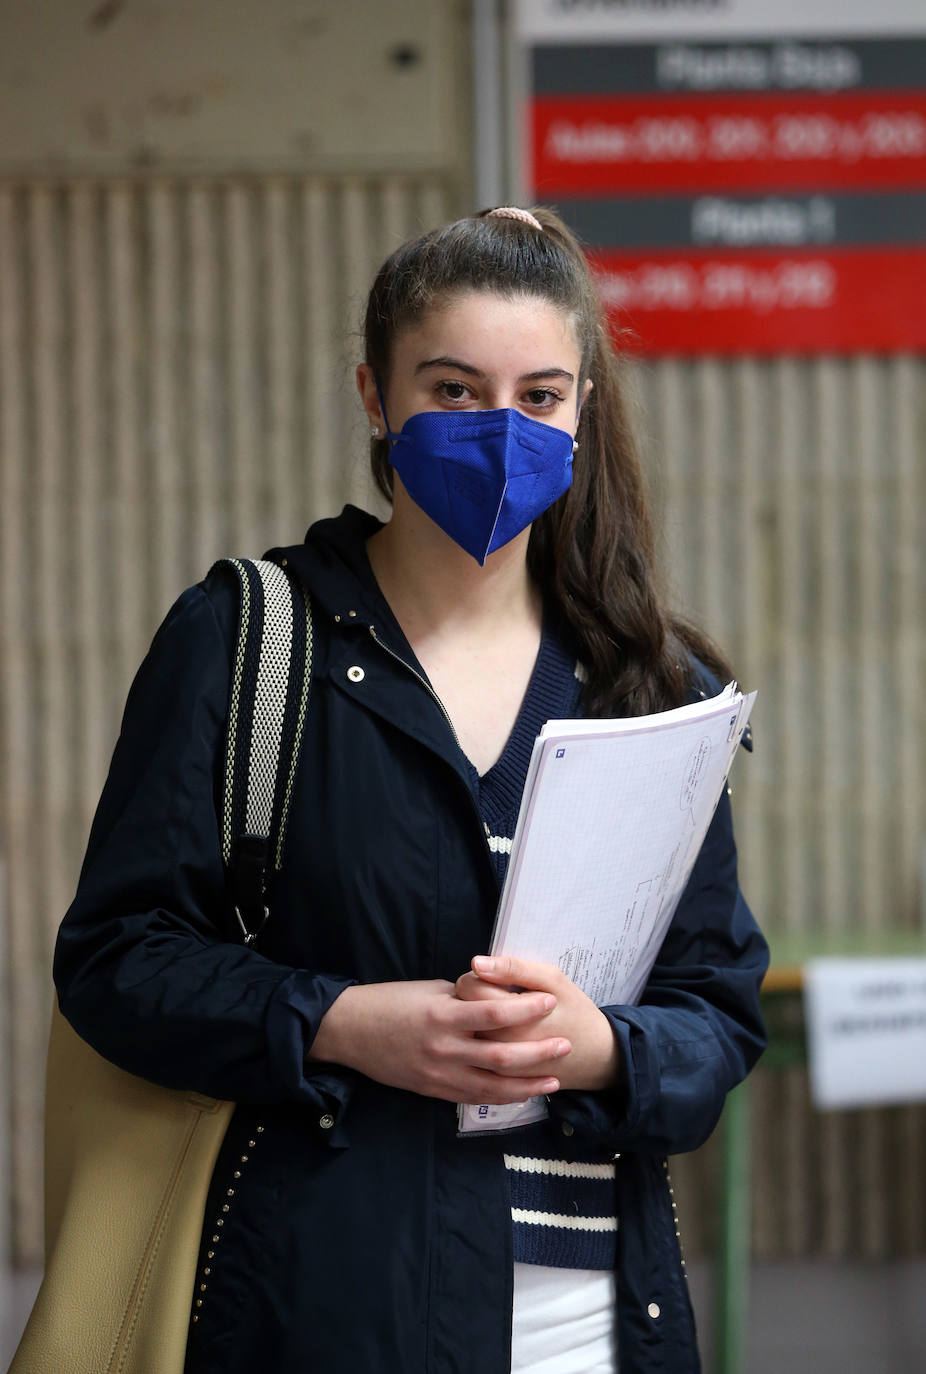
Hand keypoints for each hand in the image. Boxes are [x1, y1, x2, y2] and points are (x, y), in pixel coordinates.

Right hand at [306, 978, 570, 1104]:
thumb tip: (497, 999)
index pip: (494, 1013)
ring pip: (493, 1086)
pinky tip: (522, 1094)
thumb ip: (464, 999)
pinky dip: (501, 1098)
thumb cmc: (390, 1002)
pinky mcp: (433, 1090)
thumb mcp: (430, 990)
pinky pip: (474, 1098)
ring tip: (555, 1080)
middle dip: (538, 1053)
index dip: (526, 1010)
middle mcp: (444, 1048)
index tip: (550, 1001)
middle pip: (502, 1056)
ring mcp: (439, 1074)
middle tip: (565, 1045)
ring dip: (528, 1084)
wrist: (350, 1031)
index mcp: (443, 1015)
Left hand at [456, 956, 618, 1092]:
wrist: (596, 1057)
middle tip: (496, 996)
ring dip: (475, 1022)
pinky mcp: (500, 1081)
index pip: (468, 987)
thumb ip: (514, 968)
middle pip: (463, 1011)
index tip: (493, 979)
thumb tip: (476, 962)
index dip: (476, 976)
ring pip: (466, 1035)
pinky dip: (481, 1043)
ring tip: (499, 1016)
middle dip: (473, 998)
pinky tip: (501, 1035)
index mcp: (510, 1016)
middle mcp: (498, 1044)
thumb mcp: (553, 980)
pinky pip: (476, 1057)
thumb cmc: (575, 1012)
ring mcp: (496, 1067)